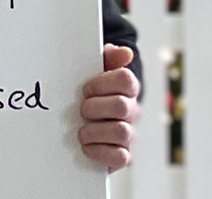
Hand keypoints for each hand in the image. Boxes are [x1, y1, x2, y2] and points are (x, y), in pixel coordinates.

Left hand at [79, 44, 140, 172]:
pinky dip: (100, 152)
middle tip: (81, 109)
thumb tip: (124, 53)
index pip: (126, 79)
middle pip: (122, 106)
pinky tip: (86, 146)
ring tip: (80, 131)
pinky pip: (121, 157)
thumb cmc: (90, 90)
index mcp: (126, 88)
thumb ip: (107, 58)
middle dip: (95, 107)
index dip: (103, 83)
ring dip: (95, 131)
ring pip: (122, 131)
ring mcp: (128, 133)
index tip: (85, 88)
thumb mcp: (93, 69)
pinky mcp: (122, 155)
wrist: (87, 119)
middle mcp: (131, 110)